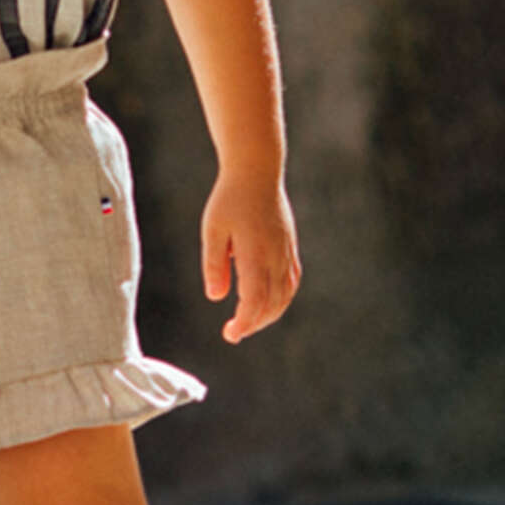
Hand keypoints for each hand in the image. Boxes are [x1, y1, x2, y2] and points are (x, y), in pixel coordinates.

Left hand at [201, 169, 300, 342]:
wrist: (257, 170)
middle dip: (254, 323)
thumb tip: (216, 298)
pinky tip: (269, 303)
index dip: (245, 322)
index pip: (255, 301)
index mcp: (256, 254)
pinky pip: (292, 280)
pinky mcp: (290, 245)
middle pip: (272, 304)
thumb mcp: (213, 229)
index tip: (230, 334)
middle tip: (233, 332)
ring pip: (285, 295)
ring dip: (269, 314)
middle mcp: (276, 256)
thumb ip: (214, 264)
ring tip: (249, 321)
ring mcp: (286, 251)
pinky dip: (282, 298)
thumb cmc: (229, 198)